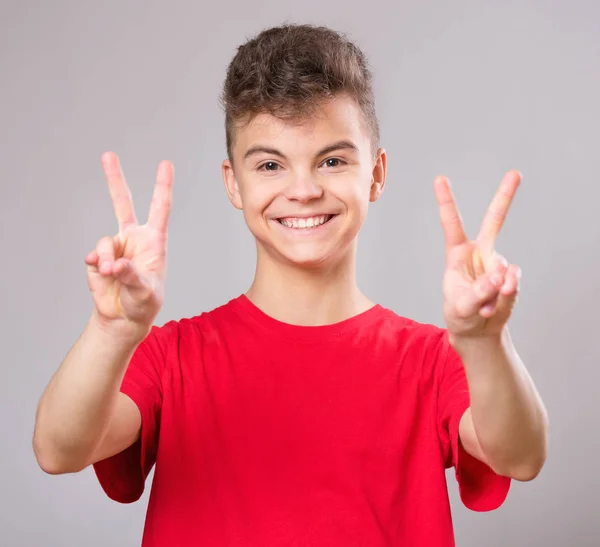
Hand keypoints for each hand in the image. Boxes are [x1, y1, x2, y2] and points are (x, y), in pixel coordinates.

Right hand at [84, 152, 173, 339]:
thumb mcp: (146, 292)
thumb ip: (132, 276)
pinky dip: (97, 264)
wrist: (123, 317)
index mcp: (154, 241)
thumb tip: (115, 262)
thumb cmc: (144, 302)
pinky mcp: (99, 259)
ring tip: (112, 274)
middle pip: (122, 204)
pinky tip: (102, 273)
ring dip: (107, 257)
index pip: (160, 208)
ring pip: (105, 242)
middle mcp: (133, 239)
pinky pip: (94, 255)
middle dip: (114, 179)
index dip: (162, 186)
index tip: (165, 164)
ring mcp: (115, 247)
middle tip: (108, 155)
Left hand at [434, 170, 521, 339]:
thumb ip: (477, 292)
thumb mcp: (460, 307)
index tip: (440, 178)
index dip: (446, 201)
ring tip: (482, 308)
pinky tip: (492, 309)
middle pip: (494, 221)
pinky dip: (503, 300)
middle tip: (516, 173)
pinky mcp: (512, 278)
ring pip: (502, 271)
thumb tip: (500, 275)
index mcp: (458, 254)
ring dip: (494, 293)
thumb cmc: (460, 315)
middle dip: (505, 196)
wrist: (478, 331)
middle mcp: (480, 254)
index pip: (452, 224)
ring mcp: (498, 264)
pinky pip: (513, 284)